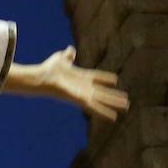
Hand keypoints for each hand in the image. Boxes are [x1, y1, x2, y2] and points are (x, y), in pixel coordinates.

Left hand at [6, 47, 128, 121]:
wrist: (41, 78)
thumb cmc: (48, 69)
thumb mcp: (61, 59)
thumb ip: (67, 56)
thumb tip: (70, 50)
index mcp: (80, 76)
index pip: (96, 77)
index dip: (105, 78)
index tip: (115, 80)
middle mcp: (83, 87)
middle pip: (102, 92)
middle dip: (114, 97)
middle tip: (126, 101)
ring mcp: (83, 95)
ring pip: (102, 101)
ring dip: (114, 104)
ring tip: (126, 108)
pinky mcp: (80, 101)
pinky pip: (95, 108)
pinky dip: (104, 113)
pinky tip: (113, 118)